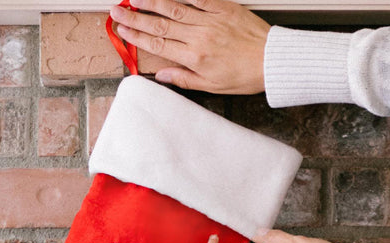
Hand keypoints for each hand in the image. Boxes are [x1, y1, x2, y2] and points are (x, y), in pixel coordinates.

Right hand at [108, 0, 269, 93]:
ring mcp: (210, 20)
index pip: (158, 46)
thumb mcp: (213, 87)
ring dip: (152, 1)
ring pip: (174, 8)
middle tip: (117, 10)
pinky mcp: (223, 7)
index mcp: (195, 59)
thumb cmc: (245, 76)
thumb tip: (161, 76)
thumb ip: (185, 80)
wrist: (272, 61)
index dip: (136, 36)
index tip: (121, 29)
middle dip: (136, 17)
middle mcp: (199, 37)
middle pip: (160, 26)